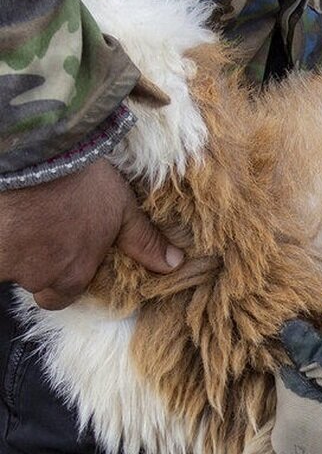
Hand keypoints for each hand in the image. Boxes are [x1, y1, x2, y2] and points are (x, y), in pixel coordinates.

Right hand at [0, 158, 183, 308]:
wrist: (38, 155)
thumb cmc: (83, 182)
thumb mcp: (123, 210)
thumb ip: (144, 242)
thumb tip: (174, 264)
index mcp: (73, 275)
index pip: (60, 298)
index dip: (60, 280)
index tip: (63, 255)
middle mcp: (38, 276)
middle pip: (32, 284)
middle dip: (34, 267)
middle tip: (42, 237)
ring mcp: (6, 261)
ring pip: (7, 265)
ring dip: (12, 248)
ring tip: (25, 221)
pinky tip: (6, 217)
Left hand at [272, 320, 321, 453]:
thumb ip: (319, 359)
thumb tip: (290, 330)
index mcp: (290, 415)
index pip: (287, 370)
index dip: (311, 361)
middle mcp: (279, 438)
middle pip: (291, 393)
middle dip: (318, 384)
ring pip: (297, 414)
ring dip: (318, 405)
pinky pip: (302, 436)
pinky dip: (318, 427)